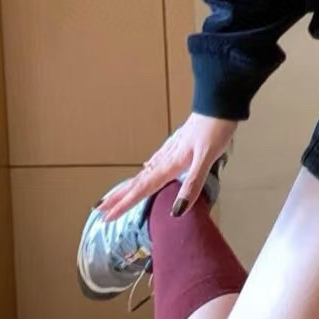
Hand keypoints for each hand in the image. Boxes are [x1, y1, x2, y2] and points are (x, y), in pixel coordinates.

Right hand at [95, 113, 237, 222]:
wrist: (219, 102)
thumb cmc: (215, 128)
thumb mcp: (207, 157)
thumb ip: (192, 184)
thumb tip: (176, 212)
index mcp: (171, 163)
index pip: (143, 188)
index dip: (125, 203)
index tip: (106, 217)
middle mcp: (167, 157)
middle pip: (138, 180)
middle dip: (119, 195)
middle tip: (98, 209)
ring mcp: (171, 149)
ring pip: (144, 171)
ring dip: (128, 185)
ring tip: (115, 194)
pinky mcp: (178, 143)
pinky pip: (155, 162)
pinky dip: (146, 170)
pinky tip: (146, 168)